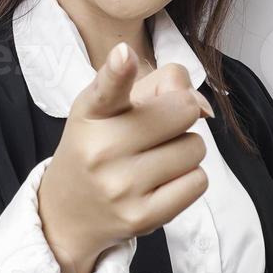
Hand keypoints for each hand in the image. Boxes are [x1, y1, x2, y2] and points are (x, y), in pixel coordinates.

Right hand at [37, 42, 214, 272]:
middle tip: (156, 132)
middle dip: (181, 117)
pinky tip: (164, 182)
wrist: (68, 211)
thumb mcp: (112, 106)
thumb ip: (162, 86)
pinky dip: (190, 178)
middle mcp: (101, 149)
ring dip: (186, 150)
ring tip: (156, 159)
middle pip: (182, 111)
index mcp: (92, 113)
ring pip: (195, 148)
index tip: (124, 56)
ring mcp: (120, 186)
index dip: (118, 70)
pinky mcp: (141, 217)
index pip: (107, 89)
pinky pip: (198, 182)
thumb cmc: (100, 146)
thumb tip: (203, 108)